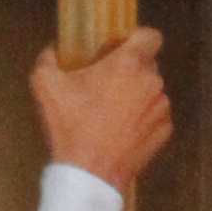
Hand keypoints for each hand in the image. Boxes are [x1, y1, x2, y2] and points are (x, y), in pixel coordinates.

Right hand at [30, 26, 171, 192]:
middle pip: (148, 64)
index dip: (138, 38)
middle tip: (107, 83)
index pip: (150, 36)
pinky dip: (143, 117)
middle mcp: (152, 82)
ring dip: (138, 94)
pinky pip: (156, 115)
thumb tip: (52, 52)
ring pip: (152, 90)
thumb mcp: (47, 86)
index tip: (121, 48)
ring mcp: (161, 109)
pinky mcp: (164, 132)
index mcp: (129, 64)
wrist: (90, 175)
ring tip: (113, 110)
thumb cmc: (72, 126)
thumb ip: (48, 60)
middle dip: (131, 70)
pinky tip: (122, 129)